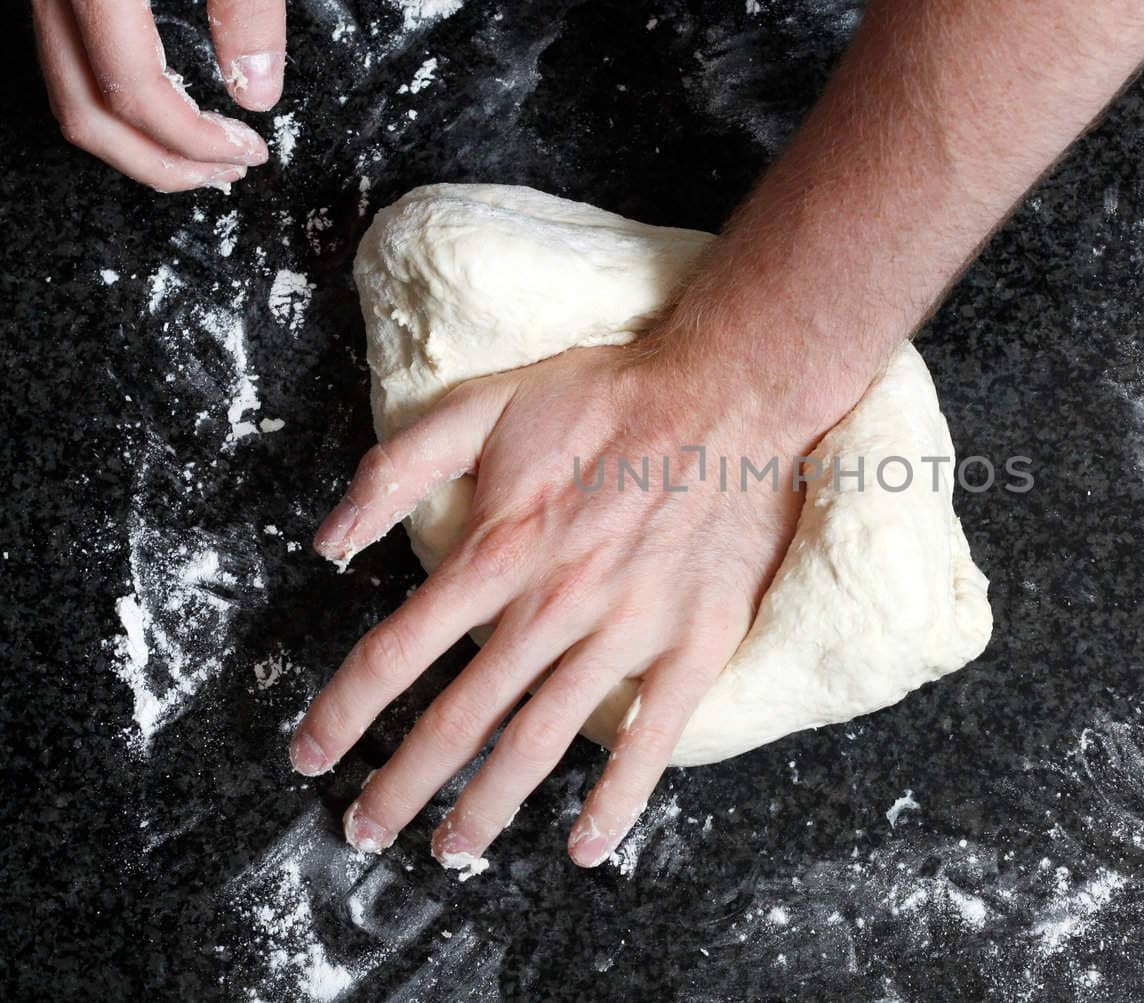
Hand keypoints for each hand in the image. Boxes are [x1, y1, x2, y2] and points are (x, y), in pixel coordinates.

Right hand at [18, 0, 284, 190]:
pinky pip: (70, 63)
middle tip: (229, 172)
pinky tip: (171, 113)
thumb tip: (257, 89)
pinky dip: (116, 106)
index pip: (134, 92)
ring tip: (207, 157)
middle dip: (163, 162)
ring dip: (136, 144)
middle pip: (88, 114)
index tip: (245, 153)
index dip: (194, 140)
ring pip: (69, 97)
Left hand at [291, 343, 812, 867]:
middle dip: (402, 784)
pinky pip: (651, 740)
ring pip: (542, 741)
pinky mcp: (694, 644)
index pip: (397, 652)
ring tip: (451, 850)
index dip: (343, 711)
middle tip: (365, 830)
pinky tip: (586, 848)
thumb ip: (396, 469)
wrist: (731, 394)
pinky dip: (617, 801)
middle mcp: (554, 605)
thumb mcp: (484, 405)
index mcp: (499, 550)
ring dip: (488, 807)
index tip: (310, 755)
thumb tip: (328, 543)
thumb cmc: (608, 398)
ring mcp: (627, 631)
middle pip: (460, 717)